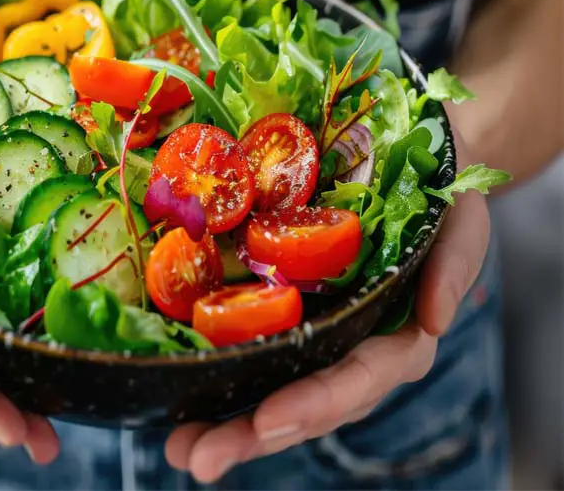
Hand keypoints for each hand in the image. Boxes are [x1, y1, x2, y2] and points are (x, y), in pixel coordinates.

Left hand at [165, 134, 489, 482]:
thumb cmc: (437, 205)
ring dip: (226, 427)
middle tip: (199, 458)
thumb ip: (454, 268)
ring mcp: (319, 345)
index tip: (268, 420)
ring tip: (178, 448)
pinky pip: (256, 363)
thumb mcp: (460, 225)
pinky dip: (221, 386)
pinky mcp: (290, 326)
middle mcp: (353, 355)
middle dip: (252, 436)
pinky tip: (180, 404)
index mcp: (397, 341)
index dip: (315, 403)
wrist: (410, 179)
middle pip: (306, 408)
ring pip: (275, 397)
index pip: (356, 380)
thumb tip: (436, 322)